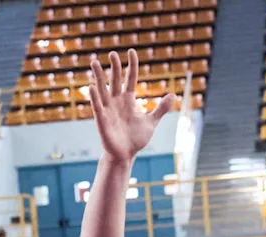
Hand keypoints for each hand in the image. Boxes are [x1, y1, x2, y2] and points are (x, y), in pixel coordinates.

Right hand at [88, 49, 175, 163]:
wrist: (125, 155)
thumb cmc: (136, 139)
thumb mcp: (151, 122)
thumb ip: (161, 109)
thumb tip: (173, 95)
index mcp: (128, 100)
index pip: (130, 78)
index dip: (131, 65)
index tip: (131, 51)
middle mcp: (117, 102)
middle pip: (115, 80)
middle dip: (114, 67)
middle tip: (112, 53)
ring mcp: (108, 110)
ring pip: (103, 89)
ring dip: (98, 76)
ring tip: (94, 62)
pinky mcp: (102, 120)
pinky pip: (98, 107)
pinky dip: (95, 97)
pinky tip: (92, 86)